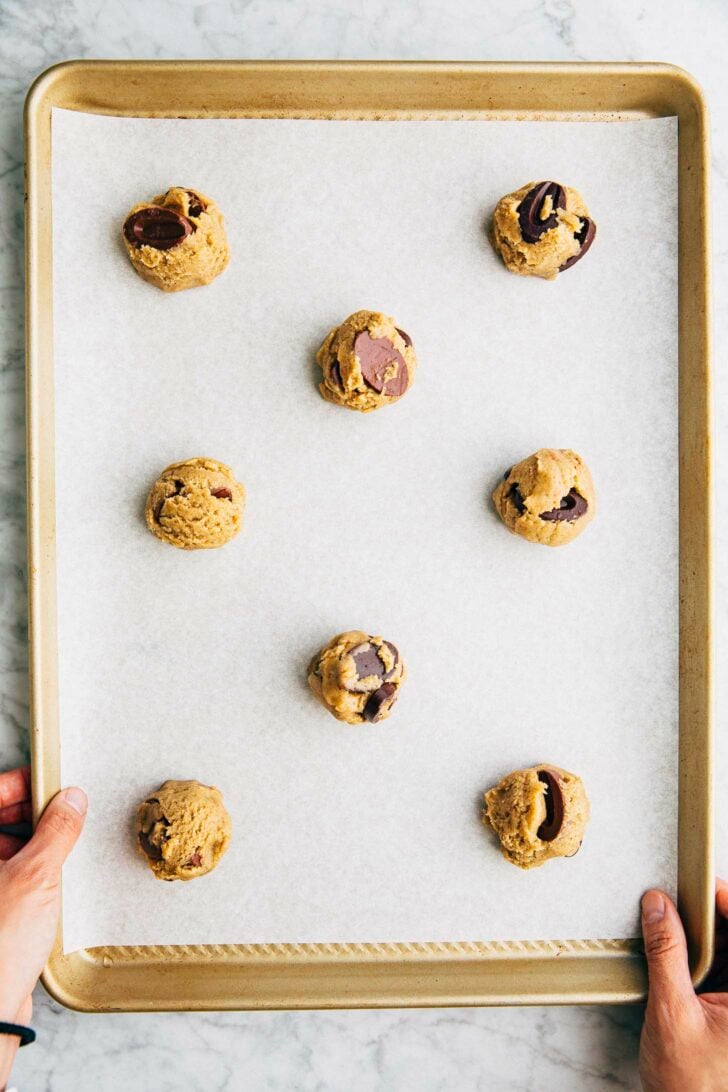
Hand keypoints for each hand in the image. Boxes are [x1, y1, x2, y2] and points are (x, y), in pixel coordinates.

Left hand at [0, 767, 86, 1087]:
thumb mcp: (37, 876)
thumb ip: (56, 831)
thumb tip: (70, 801)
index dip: (19, 784)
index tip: (47, 782)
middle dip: (29, 814)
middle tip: (60, 814)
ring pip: (1, 850)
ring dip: (30, 844)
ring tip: (58, 849)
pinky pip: (6, 879)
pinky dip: (26, 873)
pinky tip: (48, 883)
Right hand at [639, 880, 727, 1090]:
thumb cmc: (690, 1087)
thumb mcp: (672, 1012)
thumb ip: (666, 953)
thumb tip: (658, 905)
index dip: (725, 900)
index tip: (697, 882)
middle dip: (711, 915)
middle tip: (677, 899)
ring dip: (706, 935)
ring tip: (672, 923)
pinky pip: (726, 969)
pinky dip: (703, 956)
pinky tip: (677, 952)